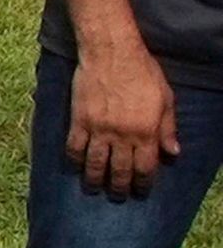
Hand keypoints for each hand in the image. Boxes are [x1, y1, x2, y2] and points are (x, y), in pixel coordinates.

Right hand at [66, 40, 182, 199]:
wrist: (111, 53)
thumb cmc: (143, 72)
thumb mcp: (165, 99)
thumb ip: (168, 128)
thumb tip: (173, 152)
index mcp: (146, 131)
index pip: (145, 168)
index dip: (143, 183)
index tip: (141, 191)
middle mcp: (122, 134)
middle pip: (120, 170)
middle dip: (120, 187)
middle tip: (118, 195)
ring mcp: (98, 128)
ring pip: (95, 163)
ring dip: (95, 179)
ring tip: (94, 188)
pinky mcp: (79, 120)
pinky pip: (74, 147)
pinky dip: (74, 160)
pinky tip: (75, 166)